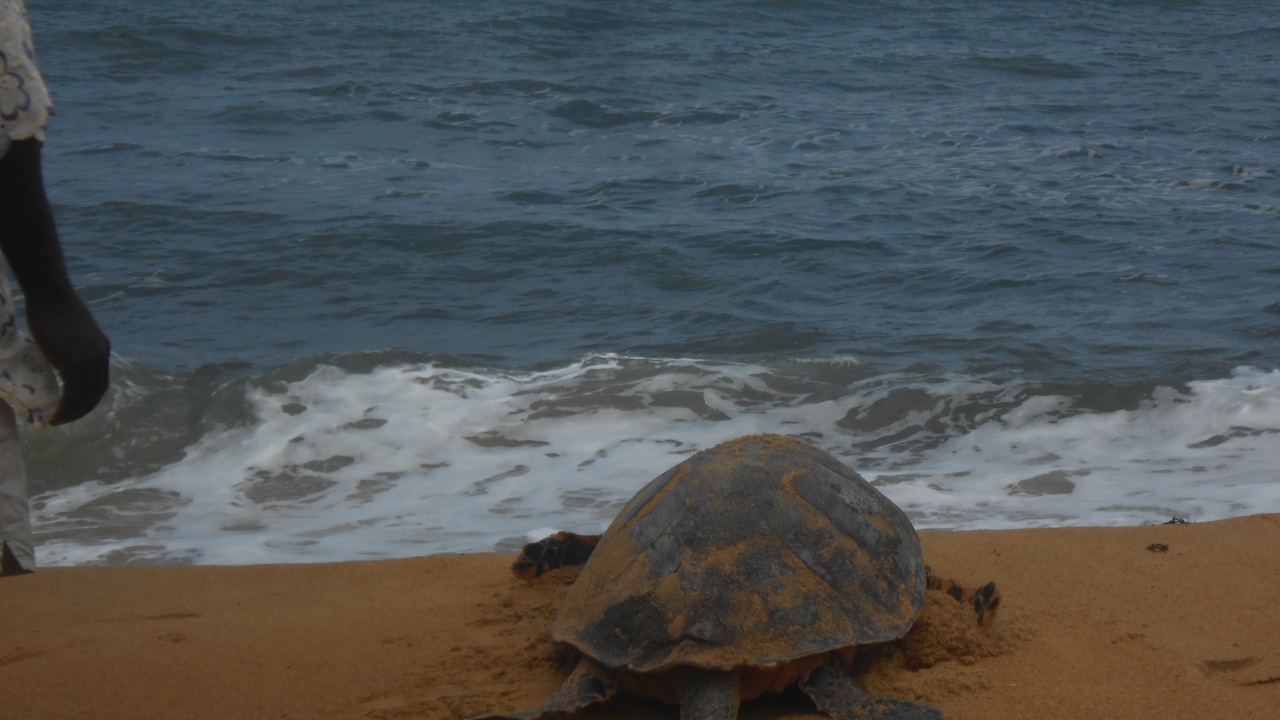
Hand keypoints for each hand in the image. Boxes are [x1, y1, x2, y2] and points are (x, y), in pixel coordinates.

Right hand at [24, 293, 109, 424]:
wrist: (51, 296)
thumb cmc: (55, 310)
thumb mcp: (74, 334)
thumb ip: (75, 350)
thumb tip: (65, 363)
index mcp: (102, 350)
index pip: (101, 384)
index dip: (89, 400)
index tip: (75, 409)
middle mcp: (99, 357)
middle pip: (95, 394)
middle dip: (80, 411)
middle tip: (64, 420)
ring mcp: (88, 360)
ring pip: (84, 397)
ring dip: (71, 413)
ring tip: (57, 421)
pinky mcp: (72, 361)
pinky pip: (72, 393)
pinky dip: (65, 408)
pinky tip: (55, 414)